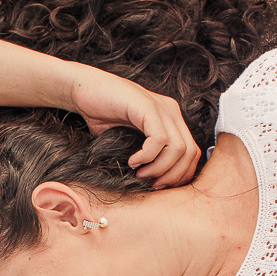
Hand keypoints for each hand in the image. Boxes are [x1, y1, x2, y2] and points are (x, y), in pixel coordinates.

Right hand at [68, 63, 199, 187]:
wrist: (84, 90)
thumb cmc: (103, 115)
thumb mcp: (130, 138)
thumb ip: (147, 153)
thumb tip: (156, 183)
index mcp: (171, 120)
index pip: (191, 153)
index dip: (180, 175)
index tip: (159, 185)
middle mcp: (171, 112)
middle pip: (190, 152)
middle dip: (173, 176)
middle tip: (151, 184)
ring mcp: (161, 107)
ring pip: (178, 148)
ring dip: (159, 168)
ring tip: (140, 174)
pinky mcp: (146, 106)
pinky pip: (159, 139)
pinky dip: (147, 156)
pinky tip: (132, 161)